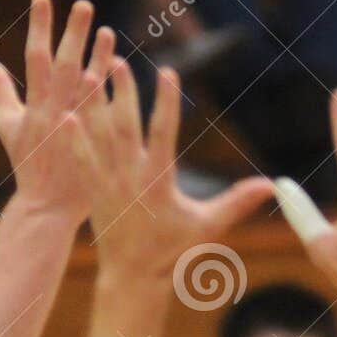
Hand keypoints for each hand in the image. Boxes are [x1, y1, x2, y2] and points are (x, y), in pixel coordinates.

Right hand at [0, 0, 113, 226]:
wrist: (47, 206)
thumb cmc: (27, 161)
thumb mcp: (8, 124)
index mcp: (33, 108)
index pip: (34, 59)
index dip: (39, 27)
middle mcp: (55, 115)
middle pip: (65, 68)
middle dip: (73, 35)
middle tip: (84, 4)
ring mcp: (77, 131)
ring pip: (90, 89)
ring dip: (99, 58)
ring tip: (107, 30)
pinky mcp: (95, 144)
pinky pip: (107, 112)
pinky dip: (113, 90)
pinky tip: (121, 66)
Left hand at [75, 60, 272, 277]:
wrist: (132, 277)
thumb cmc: (172, 250)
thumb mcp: (208, 226)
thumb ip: (238, 202)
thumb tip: (272, 186)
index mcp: (159, 181)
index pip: (164, 133)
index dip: (166, 102)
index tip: (168, 72)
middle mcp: (131, 177)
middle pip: (125, 127)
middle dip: (122, 92)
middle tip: (117, 59)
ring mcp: (108, 183)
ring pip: (98, 136)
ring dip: (93, 104)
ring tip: (89, 70)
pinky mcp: (92, 190)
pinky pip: (81, 159)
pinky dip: (72, 137)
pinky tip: (63, 114)